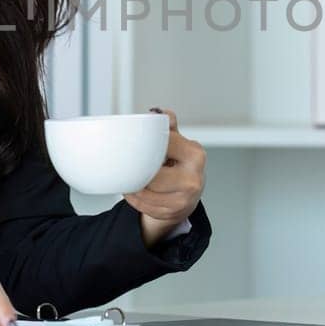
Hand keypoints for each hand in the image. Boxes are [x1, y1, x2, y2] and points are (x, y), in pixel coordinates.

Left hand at [125, 107, 205, 246]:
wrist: (187, 195)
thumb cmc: (179, 165)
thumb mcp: (176, 142)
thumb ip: (167, 125)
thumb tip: (156, 112)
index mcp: (195, 154)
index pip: (164, 145)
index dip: (147, 146)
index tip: (137, 145)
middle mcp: (193, 178)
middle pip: (153, 174)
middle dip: (139, 171)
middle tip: (130, 165)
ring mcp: (184, 199)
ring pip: (146, 192)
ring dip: (133, 185)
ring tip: (132, 178)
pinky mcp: (173, 213)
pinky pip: (144, 205)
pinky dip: (135, 198)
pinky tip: (135, 191)